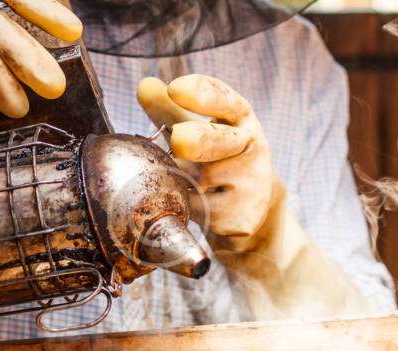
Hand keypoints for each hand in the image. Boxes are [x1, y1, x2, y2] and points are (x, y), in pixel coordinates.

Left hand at [137, 74, 370, 317]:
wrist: (251, 209)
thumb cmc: (218, 159)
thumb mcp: (200, 131)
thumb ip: (171, 111)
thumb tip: (145, 85)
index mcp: (242, 120)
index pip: (225, 102)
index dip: (202, 94)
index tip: (175, 88)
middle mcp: (252, 148)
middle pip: (220, 142)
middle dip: (201, 141)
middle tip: (179, 140)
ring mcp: (251, 185)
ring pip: (198, 181)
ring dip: (176, 180)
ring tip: (180, 182)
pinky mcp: (241, 218)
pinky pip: (195, 210)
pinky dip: (183, 207)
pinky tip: (192, 207)